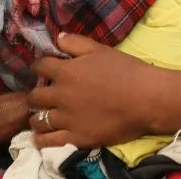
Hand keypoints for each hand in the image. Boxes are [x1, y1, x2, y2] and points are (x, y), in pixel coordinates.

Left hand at [27, 34, 180, 148]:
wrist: (146, 99)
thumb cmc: (126, 71)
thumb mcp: (100, 49)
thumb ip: (75, 43)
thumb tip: (58, 38)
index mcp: (65, 72)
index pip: (39, 67)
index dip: (40, 68)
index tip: (44, 71)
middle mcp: (60, 95)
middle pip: (34, 96)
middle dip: (36, 95)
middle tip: (44, 96)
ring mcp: (66, 119)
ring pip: (37, 120)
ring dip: (37, 117)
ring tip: (43, 117)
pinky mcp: (76, 138)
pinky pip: (48, 142)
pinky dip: (42, 139)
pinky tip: (43, 136)